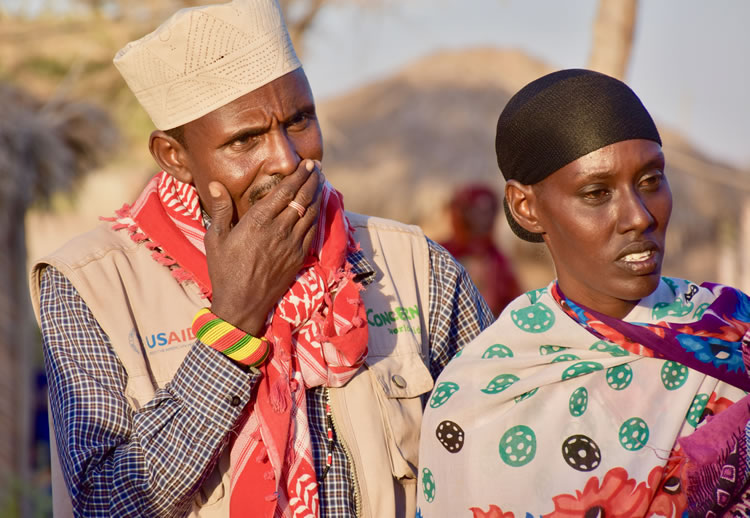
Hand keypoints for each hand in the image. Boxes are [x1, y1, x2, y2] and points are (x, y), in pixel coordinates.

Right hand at [205, 159, 322, 335]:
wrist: (242, 303)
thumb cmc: (224, 270)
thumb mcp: (215, 239)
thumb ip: (220, 210)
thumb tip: (216, 184)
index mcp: (258, 221)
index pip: (285, 191)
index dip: (298, 176)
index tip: (306, 164)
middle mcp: (278, 229)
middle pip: (302, 198)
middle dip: (312, 180)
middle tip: (316, 168)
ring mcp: (292, 244)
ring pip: (311, 213)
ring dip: (317, 195)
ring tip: (320, 182)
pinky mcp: (298, 257)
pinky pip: (312, 231)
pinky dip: (317, 216)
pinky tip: (317, 208)